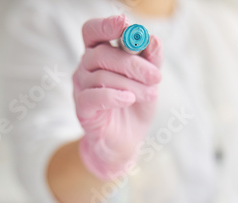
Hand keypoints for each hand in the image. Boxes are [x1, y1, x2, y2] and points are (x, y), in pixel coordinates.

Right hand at [73, 15, 162, 179]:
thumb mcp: (149, 81)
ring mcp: (81, 88)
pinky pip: (93, 97)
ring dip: (132, 85)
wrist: (126, 142)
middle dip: (133, 64)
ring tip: (151, 95)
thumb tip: (153, 39)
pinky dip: (113, 96)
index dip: (106, 26)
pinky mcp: (82, 109)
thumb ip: (151, 60)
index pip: (93, 32)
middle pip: (102, 53)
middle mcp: (85, 68)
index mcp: (99, 54)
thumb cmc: (135, 106)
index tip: (125, 25)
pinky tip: (129, 99)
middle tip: (156, 77)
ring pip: (102, 76)